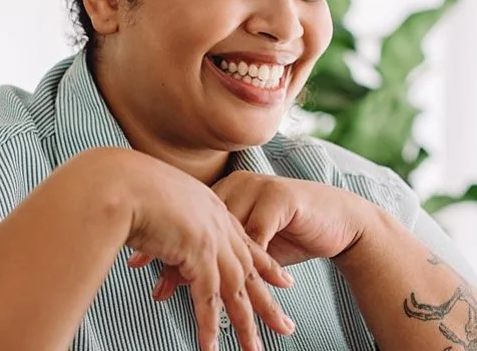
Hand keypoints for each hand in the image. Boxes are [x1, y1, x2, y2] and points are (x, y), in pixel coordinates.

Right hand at [91, 149, 295, 350]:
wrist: (118, 181)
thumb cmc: (123, 186)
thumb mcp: (154, 199)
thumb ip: (163, 217)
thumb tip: (153, 230)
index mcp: (210, 207)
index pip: (244, 241)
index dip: (265, 264)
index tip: (283, 281)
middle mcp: (217, 224)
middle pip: (249, 270)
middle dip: (267, 302)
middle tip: (285, 326)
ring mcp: (210, 240)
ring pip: (235, 290)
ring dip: (245, 325)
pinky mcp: (198, 255)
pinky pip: (207, 298)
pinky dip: (209, 326)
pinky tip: (211, 347)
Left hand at [146, 171, 378, 297]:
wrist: (339, 220)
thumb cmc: (291, 232)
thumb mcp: (248, 242)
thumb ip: (216, 251)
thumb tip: (174, 273)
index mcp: (225, 191)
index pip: (187, 217)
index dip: (162, 240)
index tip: (137, 262)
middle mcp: (238, 186)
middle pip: (201, 224)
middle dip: (176, 255)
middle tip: (152, 280)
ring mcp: (259, 190)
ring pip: (225, 232)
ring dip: (208, 265)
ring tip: (188, 290)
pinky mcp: (281, 200)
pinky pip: (257, 235)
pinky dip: (244, 262)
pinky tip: (231, 281)